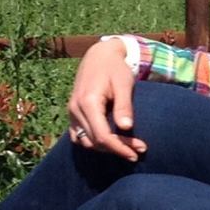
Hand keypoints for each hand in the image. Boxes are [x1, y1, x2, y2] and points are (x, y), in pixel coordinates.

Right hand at [65, 39, 145, 160]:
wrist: (99, 55)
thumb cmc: (115, 68)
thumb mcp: (124, 84)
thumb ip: (124, 106)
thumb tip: (126, 127)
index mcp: (88, 102)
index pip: (102, 136)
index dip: (119, 148)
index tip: (136, 153)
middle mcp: (75, 109)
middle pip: (95, 141)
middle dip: (117, 149)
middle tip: (138, 150)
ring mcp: (71, 112)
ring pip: (86, 141)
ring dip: (105, 148)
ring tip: (127, 147)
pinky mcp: (73, 113)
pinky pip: (78, 135)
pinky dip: (93, 142)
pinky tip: (110, 142)